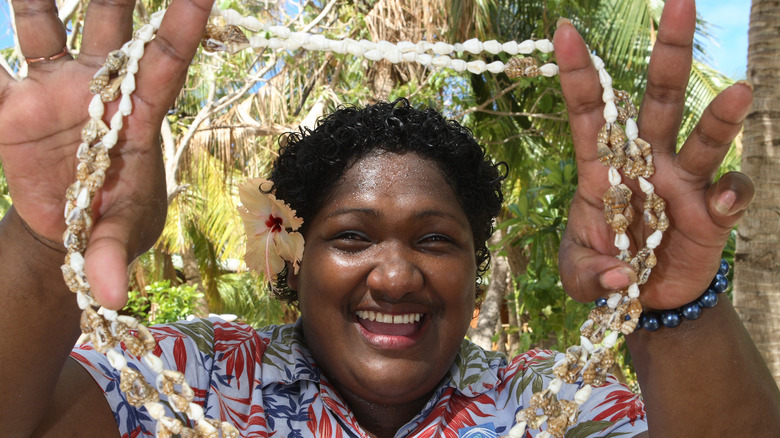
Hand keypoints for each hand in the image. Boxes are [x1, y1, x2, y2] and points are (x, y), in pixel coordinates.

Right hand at [0, 0, 213, 307]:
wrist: (68, 222)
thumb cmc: (111, 219)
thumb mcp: (115, 235)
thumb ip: (110, 257)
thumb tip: (107, 296)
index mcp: (137, 114)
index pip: (165, 62)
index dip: (182, 27)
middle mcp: (99, 86)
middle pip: (111, 22)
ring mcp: (54, 87)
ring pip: (45, 22)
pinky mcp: (11, 102)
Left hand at [554, 0, 753, 309]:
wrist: (646, 299)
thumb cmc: (604, 271)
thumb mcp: (580, 277)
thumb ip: (591, 276)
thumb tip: (619, 276)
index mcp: (602, 170)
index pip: (590, 113)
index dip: (579, 72)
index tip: (564, 30)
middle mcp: (646, 163)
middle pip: (658, 101)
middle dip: (668, 54)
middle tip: (679, 3)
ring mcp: (682, 183)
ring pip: (703, 137)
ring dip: (720, 117)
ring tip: (737, 91)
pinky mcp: (712, 211)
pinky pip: (730, 192)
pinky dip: (732, 194)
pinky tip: (723, 202)